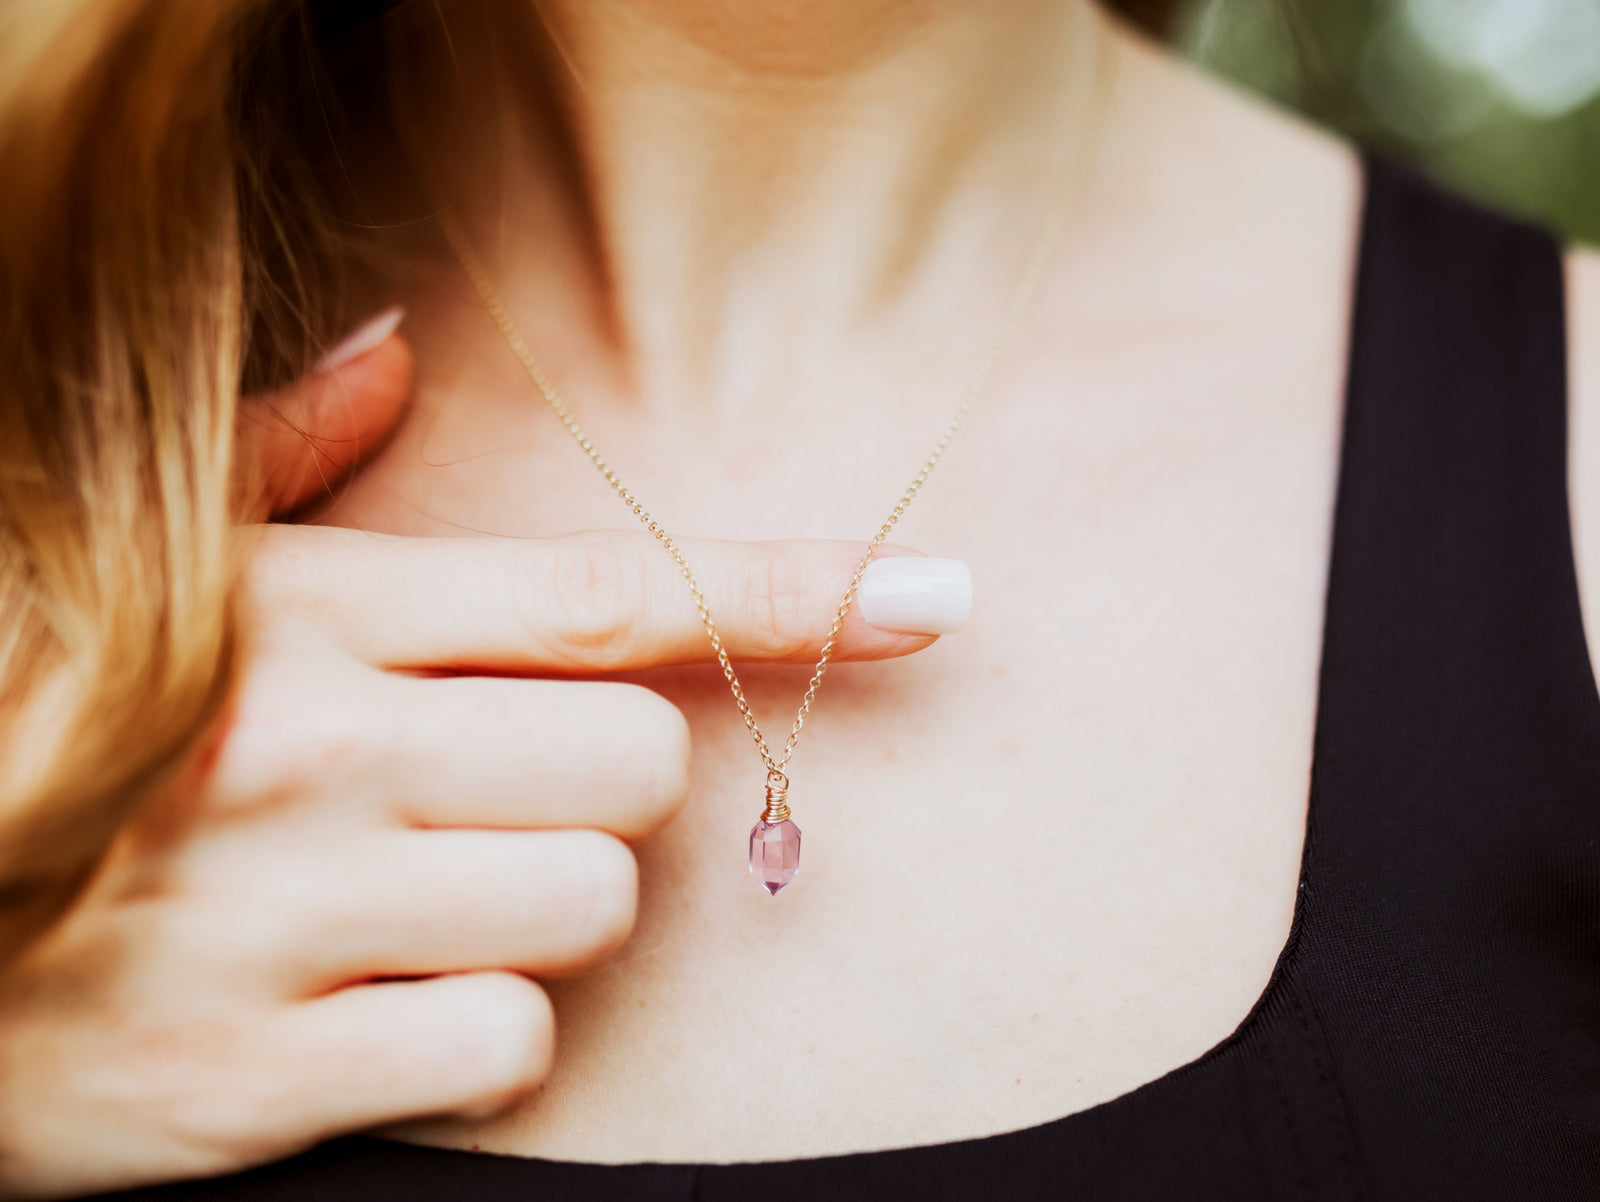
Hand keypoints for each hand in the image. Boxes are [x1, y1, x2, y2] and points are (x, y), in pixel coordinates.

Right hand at [0, 322, 942, 1197]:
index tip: (931, 603)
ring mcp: (291, 922)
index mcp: (313, 616)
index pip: (617, 596)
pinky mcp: (256, 1078)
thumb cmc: (33, 717)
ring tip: (420, 900)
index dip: (797, 596)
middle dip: (609, 788)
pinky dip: (479, 1038)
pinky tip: (380, 1008)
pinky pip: (504, 1051)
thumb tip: (397, 350)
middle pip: (645, 767)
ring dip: (547, 906)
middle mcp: (319, 756)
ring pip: (592, 906)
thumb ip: (277, 456)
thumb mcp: (145, 566)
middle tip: (499, 796)